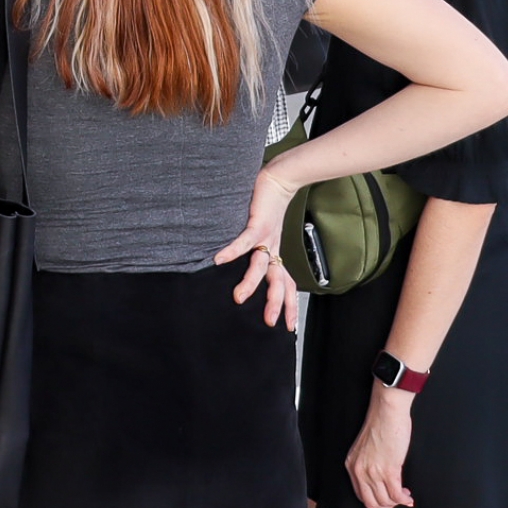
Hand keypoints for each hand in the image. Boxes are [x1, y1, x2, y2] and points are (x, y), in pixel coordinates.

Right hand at [219, 167, 298, 328]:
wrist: (279, 180)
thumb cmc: (268, 207)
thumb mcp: (264, 234)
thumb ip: (256, 250)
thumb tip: (238, 265)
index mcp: (275, 254)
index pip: (285, 285)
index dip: (288, 305)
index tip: (287, 327)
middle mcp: (273, 249)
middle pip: (278, 281)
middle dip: (275, 303)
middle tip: (270, 322)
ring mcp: (265, 237)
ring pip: (260, 266)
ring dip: (251, 283)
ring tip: (238, 297)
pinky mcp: (256, 223)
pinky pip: (244, 241)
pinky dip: (232, 251)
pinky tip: (220, 260)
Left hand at [345, 384, 415, 507]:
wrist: (387, 411)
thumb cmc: (380, 424)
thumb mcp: (366, 448)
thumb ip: (368, 463)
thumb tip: (381, 479)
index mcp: (352, 465)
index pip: (360, 494)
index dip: (376, 501)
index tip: (387, 497)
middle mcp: (359, 471)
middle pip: (371, 503)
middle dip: (386, 506)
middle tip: (397, 499)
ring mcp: (373, 472)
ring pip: (385, 501)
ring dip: (397, 503)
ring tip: (405, 496)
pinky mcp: (389, 470)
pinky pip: (396, 495)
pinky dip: (404, 500)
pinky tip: (409, 497)